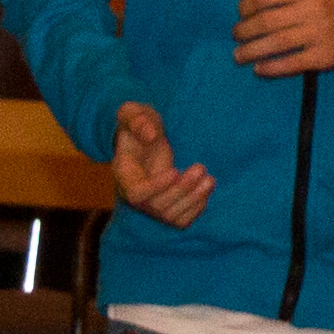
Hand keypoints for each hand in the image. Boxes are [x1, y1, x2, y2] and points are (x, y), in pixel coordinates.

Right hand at [111, 102, 211, 229]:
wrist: (145, 137)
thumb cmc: (138, 124)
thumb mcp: (133, 112)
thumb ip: (137, 120)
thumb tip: (151, 135)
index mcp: (124, 174)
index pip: (136, 194)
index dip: (156, 188)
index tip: (174, 171)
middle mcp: (135, 194)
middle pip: (157, 207)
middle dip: (182, 190)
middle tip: (200, 167)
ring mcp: (151, 204)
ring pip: (171, 216)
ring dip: (193, 199)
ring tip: (209, 178)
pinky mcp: (167, 207)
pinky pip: (182, 220)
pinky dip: (197, 207)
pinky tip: (206, 188)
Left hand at [234, 0, 333, 75]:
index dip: (245, 6)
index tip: (240, 14)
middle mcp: (312, 8)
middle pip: (266, 21)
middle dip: (244, 31)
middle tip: (236, 37)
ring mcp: (320, 33)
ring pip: (276, 43)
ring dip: (251, 51)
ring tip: (239, 56)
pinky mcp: (327, 55)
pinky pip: (293, 63)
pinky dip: (272, 68)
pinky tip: (259, 69)